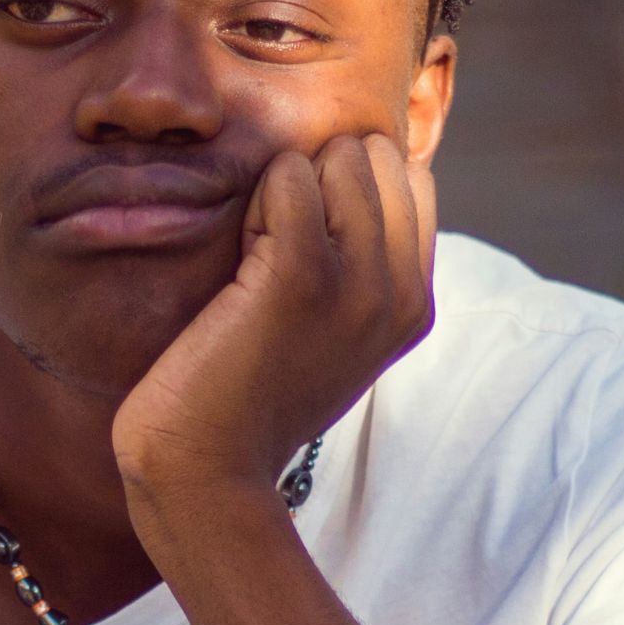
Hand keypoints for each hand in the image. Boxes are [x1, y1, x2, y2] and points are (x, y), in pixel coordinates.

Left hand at [112, 132, 438, 507]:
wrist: (207, 468)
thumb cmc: (249, 394)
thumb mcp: (334, 333)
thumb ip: (362, 267)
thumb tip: (356, 172)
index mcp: (416, 304)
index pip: (412, 179)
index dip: (348, 189)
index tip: (308, 245)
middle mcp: (402, 292)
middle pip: (378, 156)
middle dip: (320, 177)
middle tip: (277, 247)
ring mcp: (359, 282)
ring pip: (340, 157)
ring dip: (286, 186)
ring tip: (258, 255)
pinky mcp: (300, 273)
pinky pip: (289, 174)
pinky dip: (258, 196)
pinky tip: (241, 255)